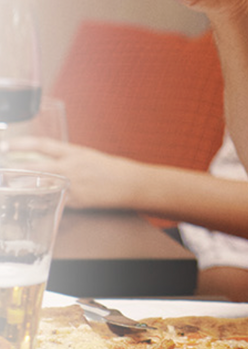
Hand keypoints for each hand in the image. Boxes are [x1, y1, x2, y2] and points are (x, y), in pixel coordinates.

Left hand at [8, 138, 143, 209]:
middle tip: (3, 170)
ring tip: (10, 187)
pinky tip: (34, 204)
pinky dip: (45, 202)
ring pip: (41, 185)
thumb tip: (51, 162)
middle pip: (35, 167)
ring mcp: (73, 185)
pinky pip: (55, 201)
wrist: (133, 184)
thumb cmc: (115, 170)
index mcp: (75, 153)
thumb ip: (70, 160)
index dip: (22, 144)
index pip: (43, 145)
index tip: (6, 145)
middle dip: (14, 169)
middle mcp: (72, 167)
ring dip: (24, 187)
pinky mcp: (76, 201)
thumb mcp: (91, 157)